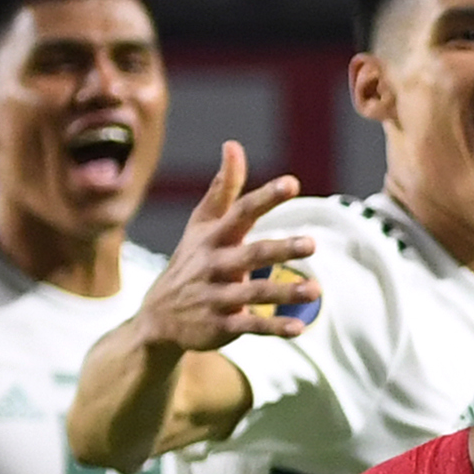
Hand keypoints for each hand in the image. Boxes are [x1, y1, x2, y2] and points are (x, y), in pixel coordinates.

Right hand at [139, 144, 319, 358]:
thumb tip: (233, 144)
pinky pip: (251, 326)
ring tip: (316, 291)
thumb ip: (224, 188)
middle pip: (252, 254)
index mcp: (214, 237)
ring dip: (285, 292)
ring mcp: (217, 297)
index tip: (292, 183)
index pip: (242, 212)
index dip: (266, 198)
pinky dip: (274, 328)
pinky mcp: (221, 326)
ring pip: (254, 293)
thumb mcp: (202, 224)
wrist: (157, 317)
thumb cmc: (191, 260)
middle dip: (281, 249)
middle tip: (312, 244)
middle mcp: (215, 265)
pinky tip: (299, 328)